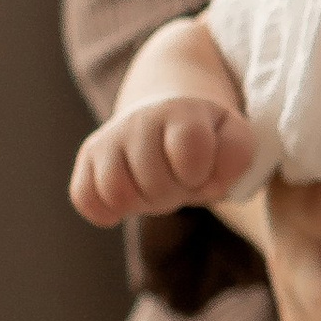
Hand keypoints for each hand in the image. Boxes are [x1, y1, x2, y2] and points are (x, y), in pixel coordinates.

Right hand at [72, 96, 260, 227]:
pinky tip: (127, 203)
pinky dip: (106, 211)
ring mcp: (110, 137)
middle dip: (173, 194)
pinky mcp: (89, 155)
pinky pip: (84, 198)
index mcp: (183, 113)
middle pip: (153, 182)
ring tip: (156, 189)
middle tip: (179, 182)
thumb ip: (235, 157)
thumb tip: (208, 184)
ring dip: (141, 204)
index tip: (201, 172)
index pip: (189, 150)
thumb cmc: (207, 135)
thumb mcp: (233, 137)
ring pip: (116, 192)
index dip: (199, 174)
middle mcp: (141, 120)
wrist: (168, 110)